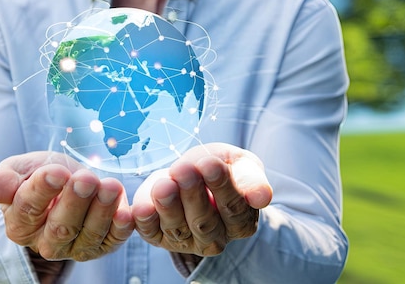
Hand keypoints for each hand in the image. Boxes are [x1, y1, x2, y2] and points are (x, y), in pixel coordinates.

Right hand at [0, 151, 134, 260]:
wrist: (66, 181)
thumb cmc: (38, 174)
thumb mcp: (18, 170)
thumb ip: (3, 181)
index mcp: (20, 223)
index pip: (28, 207)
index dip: (42, 189)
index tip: (55, 171)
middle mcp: (47, 241)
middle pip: (61, 225)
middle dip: (75, 201)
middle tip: (86, 179)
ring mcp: (76, 246)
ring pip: (89, 234)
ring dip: (101, 211)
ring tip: (110, 186)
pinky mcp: (102, 245)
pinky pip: (113, 240)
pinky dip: (121, 228)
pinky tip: (127, 212)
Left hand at [132, 143, 272, 255]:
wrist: (192, 171)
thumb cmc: (221, 167)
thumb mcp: (241, 166)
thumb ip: (251, 180)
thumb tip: (262, 198)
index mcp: (241, 222)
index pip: (234, 208)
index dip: (222, 187)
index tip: (210, 164)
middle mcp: (214, 238)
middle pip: (204, 222)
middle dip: (193, 195)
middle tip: (184, 171)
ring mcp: (184, 241)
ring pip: (177, 228)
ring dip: (168, 206)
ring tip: (164, 184)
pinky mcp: (158, 236)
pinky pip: (150, 232)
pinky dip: (145, 220)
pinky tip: (142, 206)